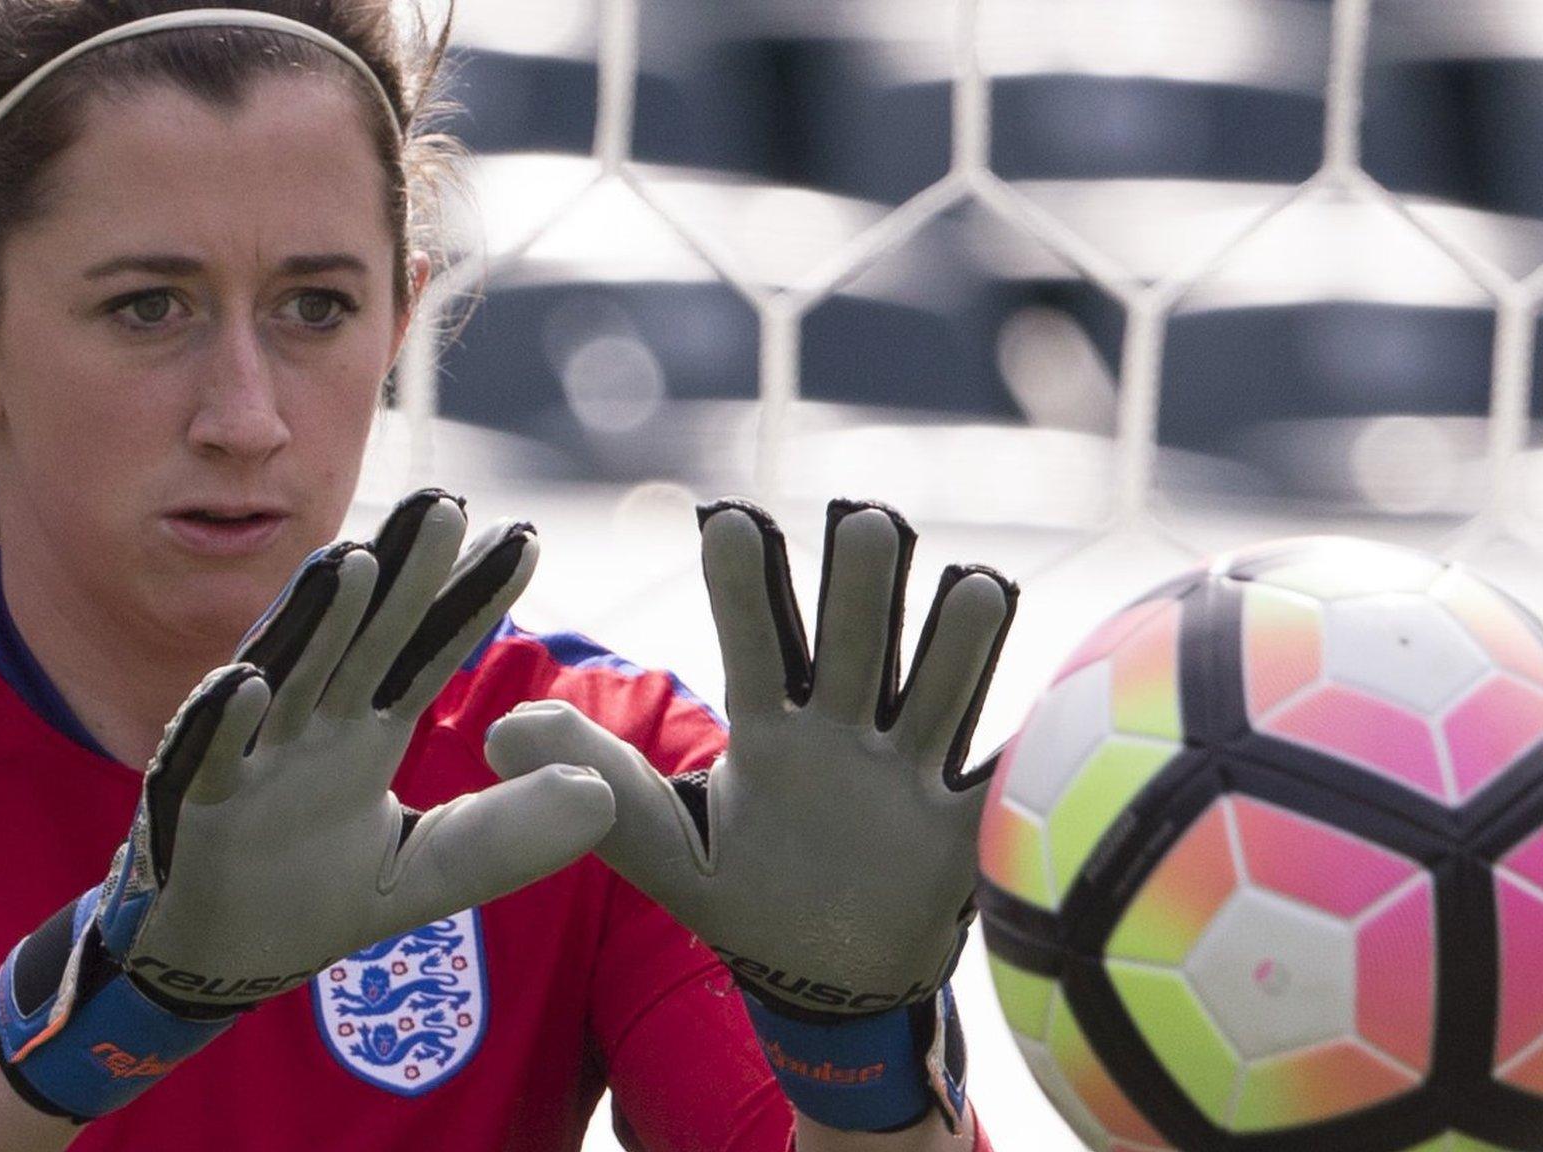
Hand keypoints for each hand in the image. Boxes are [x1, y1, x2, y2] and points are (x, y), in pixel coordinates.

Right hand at [0, 491, 615, 1118]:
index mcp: (363, 728)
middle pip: (359, 636)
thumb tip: (599, 795)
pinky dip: (222, 722)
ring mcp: (248, 755)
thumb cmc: (313, 896)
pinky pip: (205, 758)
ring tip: (353, 561)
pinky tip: (247, 681)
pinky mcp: (190, 804)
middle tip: (443, 504)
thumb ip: (505, 835)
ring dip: (314, 621)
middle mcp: (309, 724)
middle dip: (399, 573)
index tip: (523, 540)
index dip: (469, 599)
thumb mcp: (430, 868)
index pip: (425, 650)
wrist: (220, 956)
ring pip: (284, 675)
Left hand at [485, 499, 1013, 1130]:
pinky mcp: (968, 828)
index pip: (756, 640)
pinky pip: (1006, 778)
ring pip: (940, 691)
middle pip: (856, 644)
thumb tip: (497, 727)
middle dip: (860, 588)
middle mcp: (846, 729)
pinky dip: (1037, 744)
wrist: (826, 978)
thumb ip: (597, 786)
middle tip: (863, 525)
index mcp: (771, 726)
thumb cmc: (740, 898)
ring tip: (972, 584)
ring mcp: (912, 772)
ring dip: (956, 643)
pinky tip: (1073, 696)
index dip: (747, 586)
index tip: (731, 523)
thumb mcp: (660, 849)